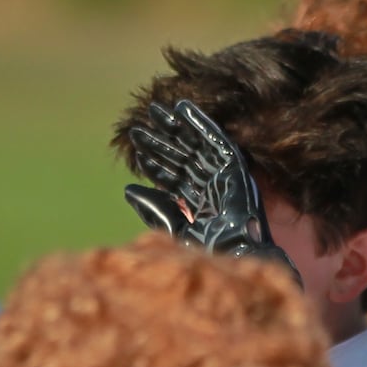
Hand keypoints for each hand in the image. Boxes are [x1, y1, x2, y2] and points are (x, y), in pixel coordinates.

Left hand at [123, 100, 301, 284]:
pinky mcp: (236, 171)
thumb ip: (154, 209)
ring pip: (197, 147)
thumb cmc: (212, 253)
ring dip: (177, 128)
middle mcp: (214, 189)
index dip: (156, 166)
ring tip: (154, 111)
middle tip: (137, 128)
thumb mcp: (174, 230)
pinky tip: (183, 109)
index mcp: (202, 206)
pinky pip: (217, 142)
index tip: (135, 154)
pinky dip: (202, 124)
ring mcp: (226, 179)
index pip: (175, 180)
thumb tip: (128, 190)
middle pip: (184, 160)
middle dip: (161, 143)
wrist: (238, 257)